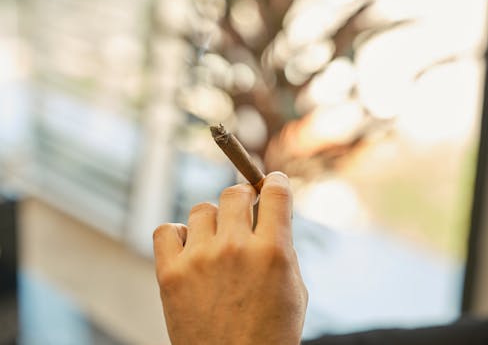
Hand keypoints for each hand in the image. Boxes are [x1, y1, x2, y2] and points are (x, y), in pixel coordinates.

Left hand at [153, 172, 307, 344]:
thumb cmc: (271, 332)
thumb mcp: (294, 288)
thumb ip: (282, 245)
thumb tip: (270, 210)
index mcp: (273, 251)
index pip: (276, 192)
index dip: (275, 182)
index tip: (272, 183)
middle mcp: (235, 248)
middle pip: (234, 192)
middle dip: (244, 197)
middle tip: (245, 210)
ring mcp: (200, 259)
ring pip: (202, 209)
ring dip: (213, 220)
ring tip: (217, 242)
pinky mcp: (170, 274)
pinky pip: (167, 230)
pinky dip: (178, 235)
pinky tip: (190, 249)